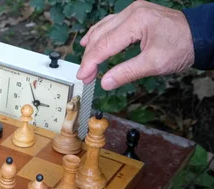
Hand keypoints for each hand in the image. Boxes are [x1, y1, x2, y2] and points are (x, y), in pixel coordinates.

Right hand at [76, 0, 193, 90]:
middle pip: (100, 36)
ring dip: (92, 47)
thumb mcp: (154, 64)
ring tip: (86, 65)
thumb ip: (127, 73)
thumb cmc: (182, 47)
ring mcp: (133, 11)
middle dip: (90, 57)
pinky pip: (110, 24)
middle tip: (85, 76)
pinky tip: (90, 42)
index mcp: (136, 22)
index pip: (104, 44)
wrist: (200, 35)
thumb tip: (105, 83)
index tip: (82, 77)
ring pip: (102, 28)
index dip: (90, 63)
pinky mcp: (135, 14)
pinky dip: (99, 35)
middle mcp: (132, 12)